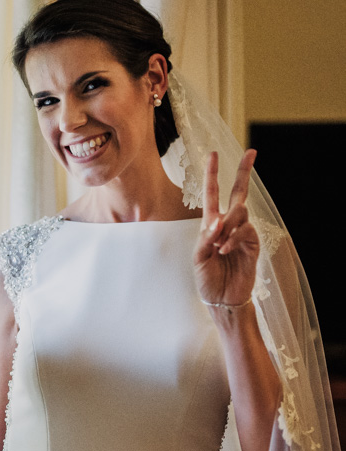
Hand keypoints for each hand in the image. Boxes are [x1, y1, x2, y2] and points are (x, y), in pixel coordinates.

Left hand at [193, 150, 259, 306]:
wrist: (221, 297)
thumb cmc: (207, 277)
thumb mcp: (198, 257)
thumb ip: (206, 238)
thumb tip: (217, 222)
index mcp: (212, 224)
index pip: (213, 194)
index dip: (212, 174)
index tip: (213, 154)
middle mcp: (229, 225)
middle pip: (239, 193)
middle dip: (244, 172)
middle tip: (250, 152)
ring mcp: (242, 233)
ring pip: (240, 212)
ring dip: (227, 224)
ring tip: (218, 244)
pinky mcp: (253, 244)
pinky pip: (245, 231)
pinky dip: (233, 239)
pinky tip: (225, 250)